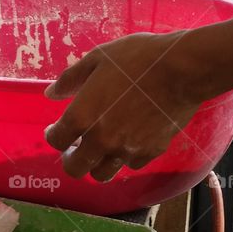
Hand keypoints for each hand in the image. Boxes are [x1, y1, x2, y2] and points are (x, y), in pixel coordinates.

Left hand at [44, 31, 206, 181]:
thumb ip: (71, 79)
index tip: (56, 130)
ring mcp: (127, 150)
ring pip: (103, 173)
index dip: (53, 136)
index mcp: (82, 116)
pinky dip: (126, 157)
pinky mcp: (151, 152)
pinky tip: (128, 142)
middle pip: (76, 168)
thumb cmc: (137, 58)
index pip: (56, 141)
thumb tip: (51, 94)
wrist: (181, 69)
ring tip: (101, 149)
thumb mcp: (98, 59)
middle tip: (75, 148)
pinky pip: (131, 164)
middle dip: (71, 160)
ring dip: (97, 164)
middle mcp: (101, 140)